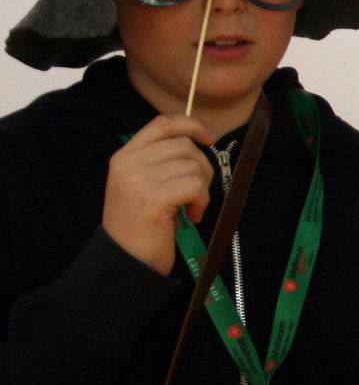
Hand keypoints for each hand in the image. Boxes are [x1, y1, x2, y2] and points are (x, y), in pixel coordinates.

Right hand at [103, 114, 214, 273]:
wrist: (125, 261)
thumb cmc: (141, 225)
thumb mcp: (143, 184)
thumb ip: (161, 160)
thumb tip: (198, 138)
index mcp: (124, 156)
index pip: (163, 123)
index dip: (191, 125)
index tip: (208, 139)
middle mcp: (128, 163)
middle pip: (185, 145)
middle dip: (202, 167)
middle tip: (196, 193)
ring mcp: (138, 179)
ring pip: (194, 166)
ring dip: (202, 188)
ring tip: (190, 207)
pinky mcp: (153, 198)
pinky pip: (195, 185)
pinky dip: (202, 201)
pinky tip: (192, 216)